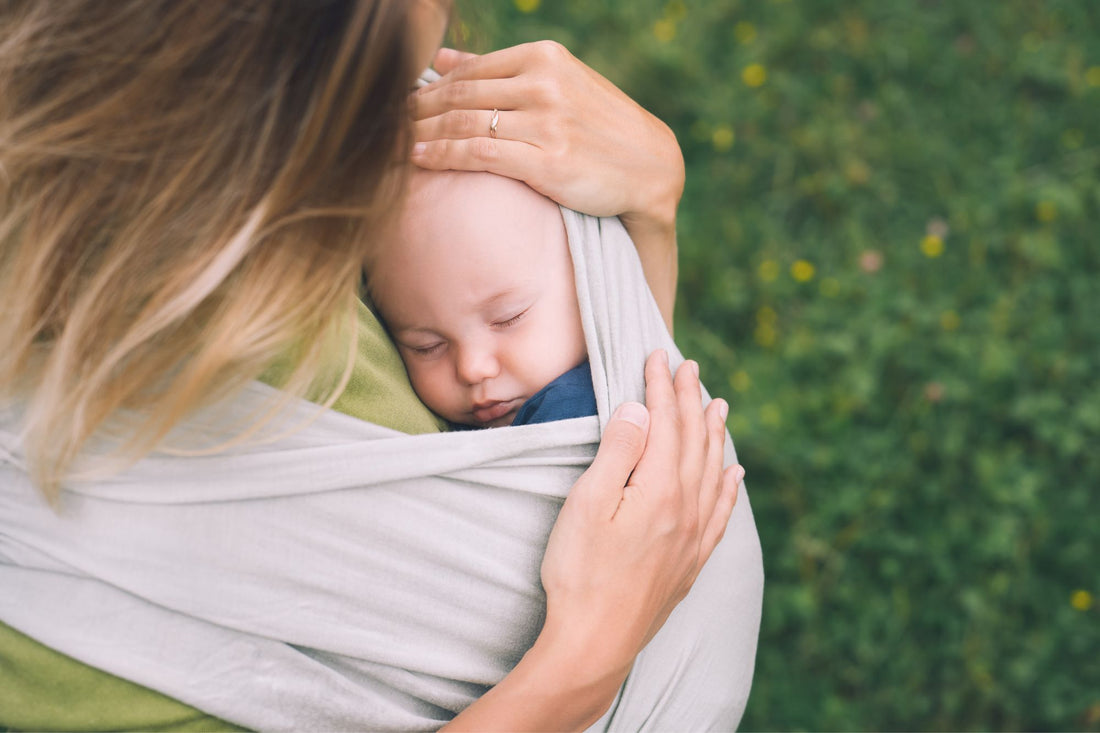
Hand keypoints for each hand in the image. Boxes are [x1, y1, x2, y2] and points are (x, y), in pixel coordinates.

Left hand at [411, 42, 683, 328]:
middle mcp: (544, 83)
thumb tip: (442, 59)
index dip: (425, 90)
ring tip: (389, 145)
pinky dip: (442, 155)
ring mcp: (547, 121)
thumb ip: (499, 71)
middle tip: (381, 126)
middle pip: (459, 96)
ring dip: (420, 134)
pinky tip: (417, 160)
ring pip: (463, 123)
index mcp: (543, 57)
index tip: (396, 105)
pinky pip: (479, 154)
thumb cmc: (599, 128)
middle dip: (415, 113)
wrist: (650, 167)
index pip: (467, 72)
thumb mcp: (557, 85)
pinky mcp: (548, 159)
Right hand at [539, 350, 741, 682]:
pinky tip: (735, 474)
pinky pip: (722, 512)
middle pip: (695, 440)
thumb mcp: (588, 502)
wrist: (595, 642)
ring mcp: (694, 536)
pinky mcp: (691, 561)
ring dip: (715, 434)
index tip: (657, 356)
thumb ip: (618, 451)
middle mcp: (687, 508)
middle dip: (691, 399)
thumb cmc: (581, 572)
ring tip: (719, 406)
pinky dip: (730, 486)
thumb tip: (639, 408)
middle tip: (690, 367)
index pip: (666, 422)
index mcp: (661, 488)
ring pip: (714, 471)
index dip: (662, 386)